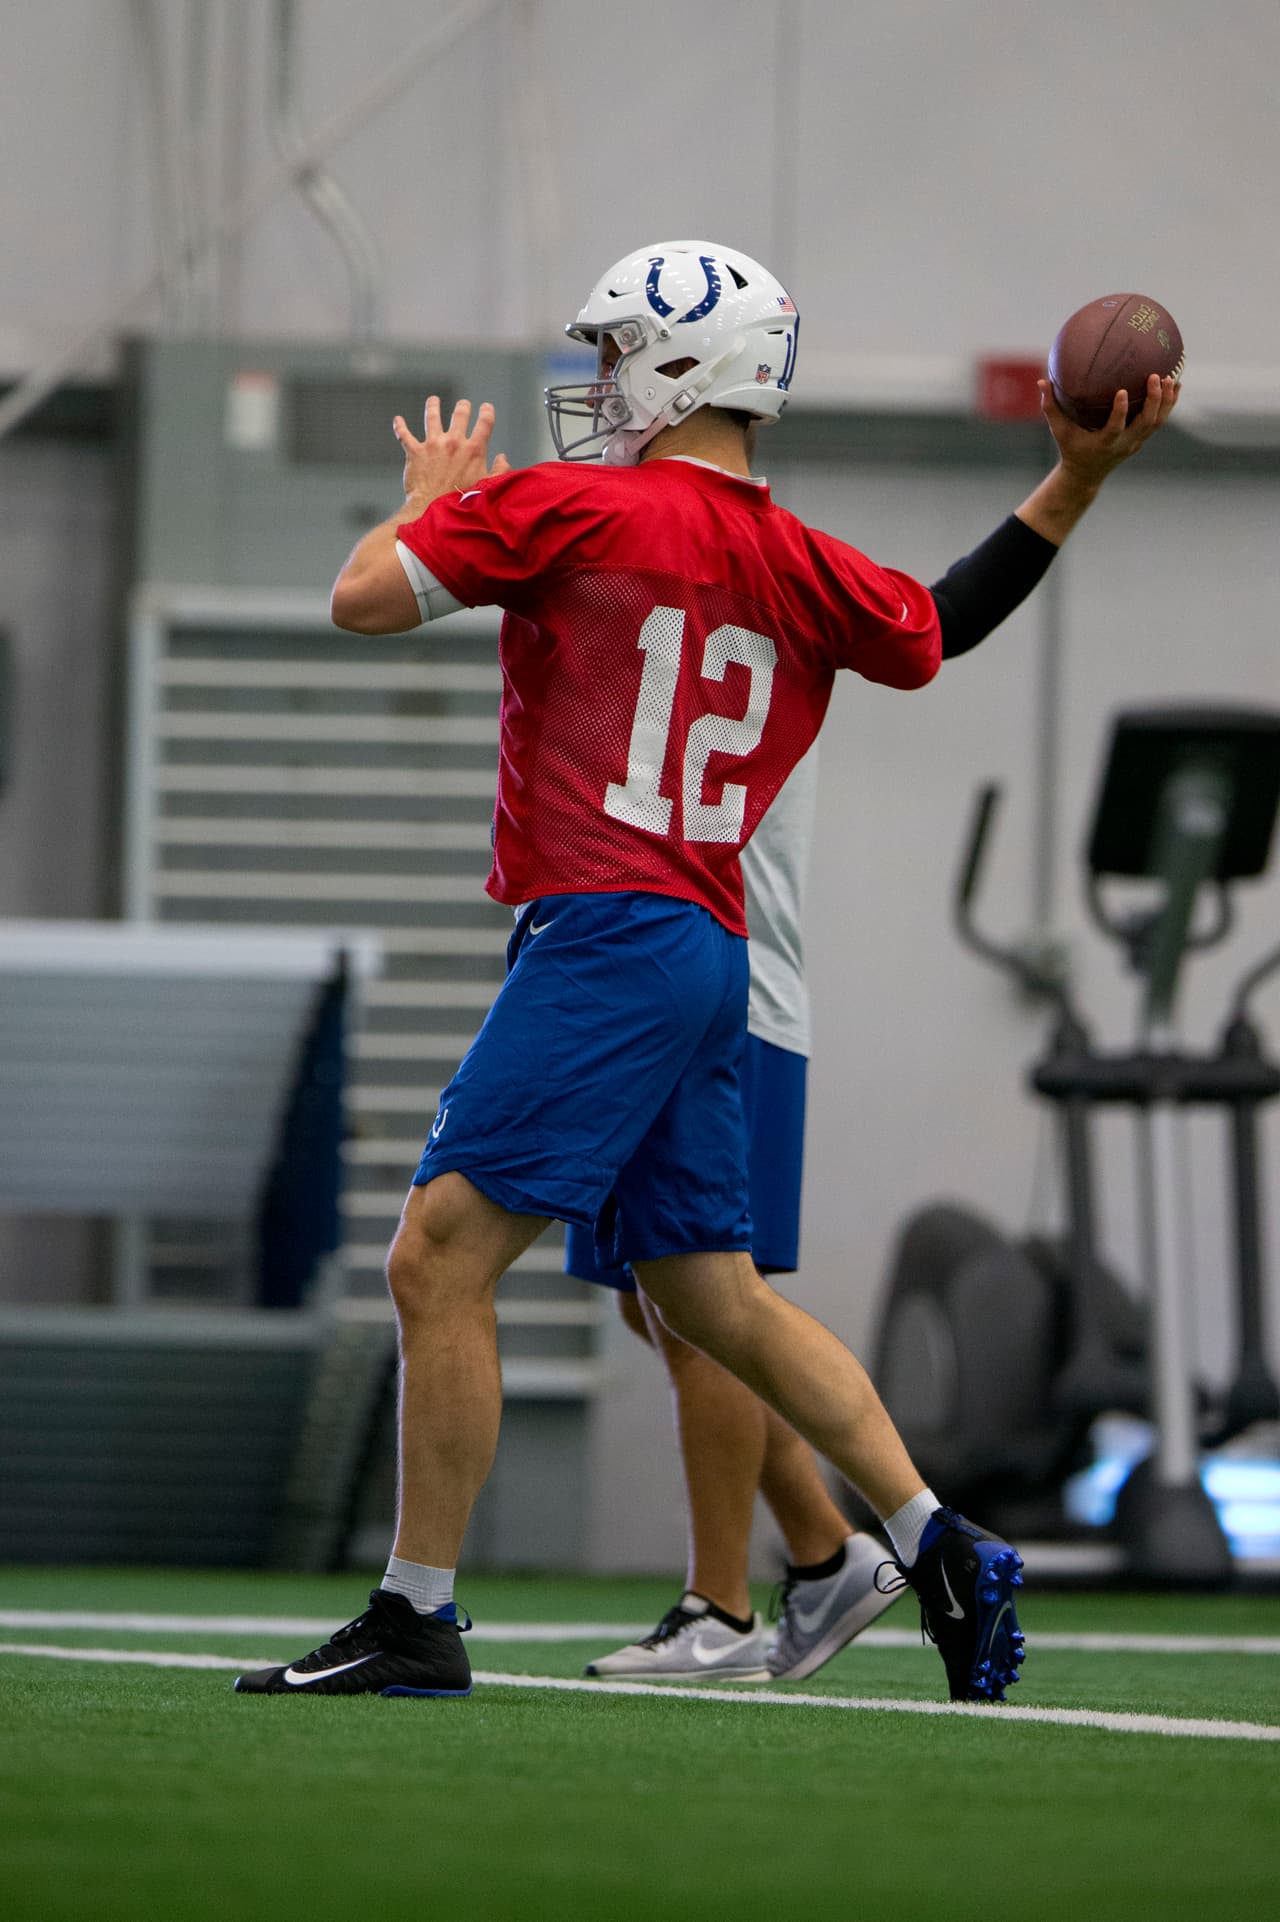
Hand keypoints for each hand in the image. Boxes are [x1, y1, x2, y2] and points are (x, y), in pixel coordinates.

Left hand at [392, 396, 511, 510]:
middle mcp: (454, 442)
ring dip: (433, 406)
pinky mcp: (415, 452)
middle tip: (464, 404)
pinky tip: (398, 420)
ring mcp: (433, 445)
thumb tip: (503, 459)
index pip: (485, 423)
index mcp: (473, 450)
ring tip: (433, 400)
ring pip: (432, 417)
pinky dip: (400, 427)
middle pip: (460, 415)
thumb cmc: (462, 502)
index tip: (487, 407)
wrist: (434, 510)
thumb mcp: (487, 487)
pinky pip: (405, 435)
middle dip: (463, 407)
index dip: (487, 412)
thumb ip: (498, 471)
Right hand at [1039, 372, 1179, 482]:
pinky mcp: (1141, 439)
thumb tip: (1042, 381)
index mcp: (1104, 442)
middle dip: (1153, 401)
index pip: (1115, 428)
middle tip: (1155, 377)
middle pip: (1145, 423)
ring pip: (1157, 422)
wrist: (1086, 476)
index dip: (1121, 412)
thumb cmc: (1071, 449)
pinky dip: (1168, 404)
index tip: (1123, 392)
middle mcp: (1124, 443)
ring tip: (1171, 378)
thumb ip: (1050, 408)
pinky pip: (1159, 421)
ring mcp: (1135, 442)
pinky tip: (1175, 385)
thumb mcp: (1059, 431)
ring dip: (1166, 401)